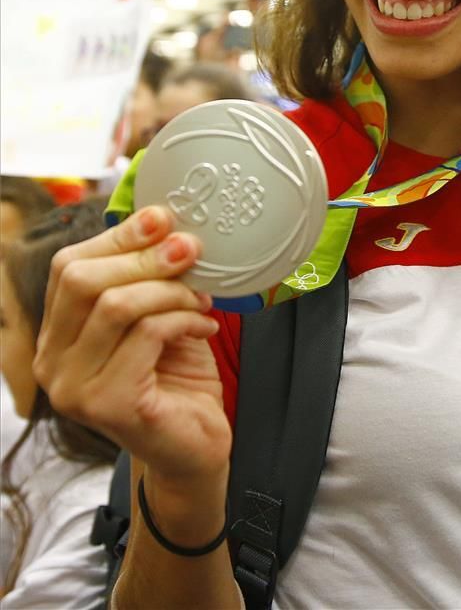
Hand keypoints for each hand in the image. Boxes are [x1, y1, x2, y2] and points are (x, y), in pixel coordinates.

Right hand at [33, 206, 232, 485]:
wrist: (195, 447)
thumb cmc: (175, 377)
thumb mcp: (157, 313)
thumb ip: (148, 275)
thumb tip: (162, 220)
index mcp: (57, 334)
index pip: (68, 267)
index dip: (116, 237)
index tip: (162, 218)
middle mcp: (52, 362)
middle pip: (84, 280)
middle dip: (144, 256)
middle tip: (191, 250)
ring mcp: (74, 388)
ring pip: (116, 305)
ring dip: (170, 290)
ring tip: (202, 296)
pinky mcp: (107, 404)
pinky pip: (147, 335)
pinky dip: (184, 319)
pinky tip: (204, 324)